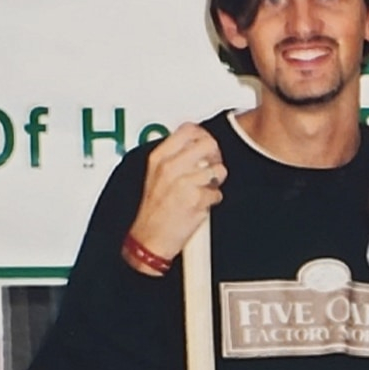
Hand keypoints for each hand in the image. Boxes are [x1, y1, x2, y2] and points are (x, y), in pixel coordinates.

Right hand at [124, 123, 225, 275]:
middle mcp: (171, 167)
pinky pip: (218, 193)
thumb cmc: (153, 210)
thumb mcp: (155, 175)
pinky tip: (199, 205)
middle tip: (210, 168)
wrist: (149, 239)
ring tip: (203, 190)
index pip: (188, 130)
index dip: (203, 135)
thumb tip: (196, 143)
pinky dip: (212, 201)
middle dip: (215, 156)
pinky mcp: (197, 199)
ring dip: (215, 182)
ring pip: (218, 171)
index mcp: (159, 158)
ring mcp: (184, 183)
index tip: (205, 145)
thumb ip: (174, 156)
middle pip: (209, 144)